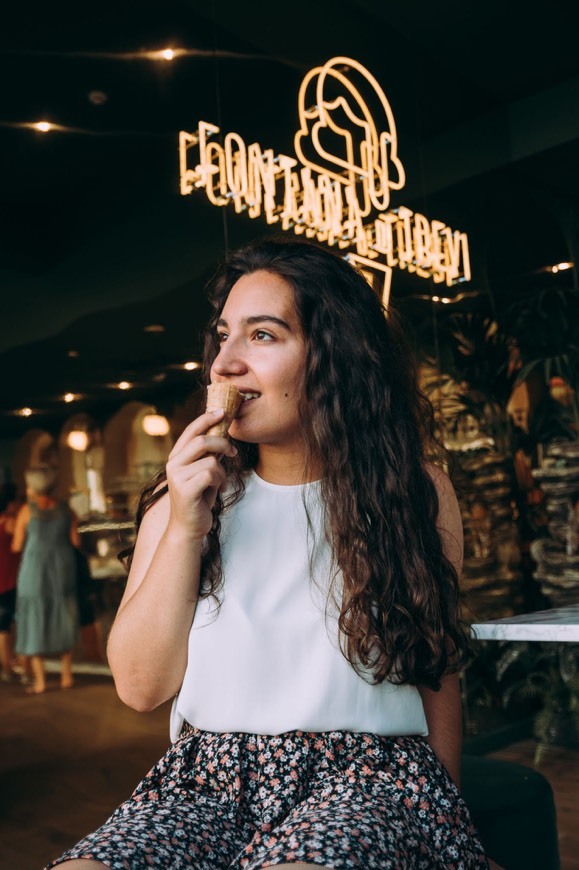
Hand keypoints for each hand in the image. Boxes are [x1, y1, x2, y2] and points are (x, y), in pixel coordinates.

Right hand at [165, 410, 236, 539]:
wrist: (189, 527)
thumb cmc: (199, 498)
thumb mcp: (204, 472)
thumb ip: (209, 455)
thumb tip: (222, 436)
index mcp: (176, 457)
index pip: (191, 431)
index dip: (207, 419)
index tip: (223, 412)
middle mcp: (173, 464)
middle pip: (201, 441)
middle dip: (222, 444)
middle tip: (232, 452)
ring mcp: (177, 477)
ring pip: (210, 460)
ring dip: (221, 471)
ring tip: (219, 482)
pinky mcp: (185, 490)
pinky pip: (211, 474)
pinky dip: (219, 481)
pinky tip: (216, 489)